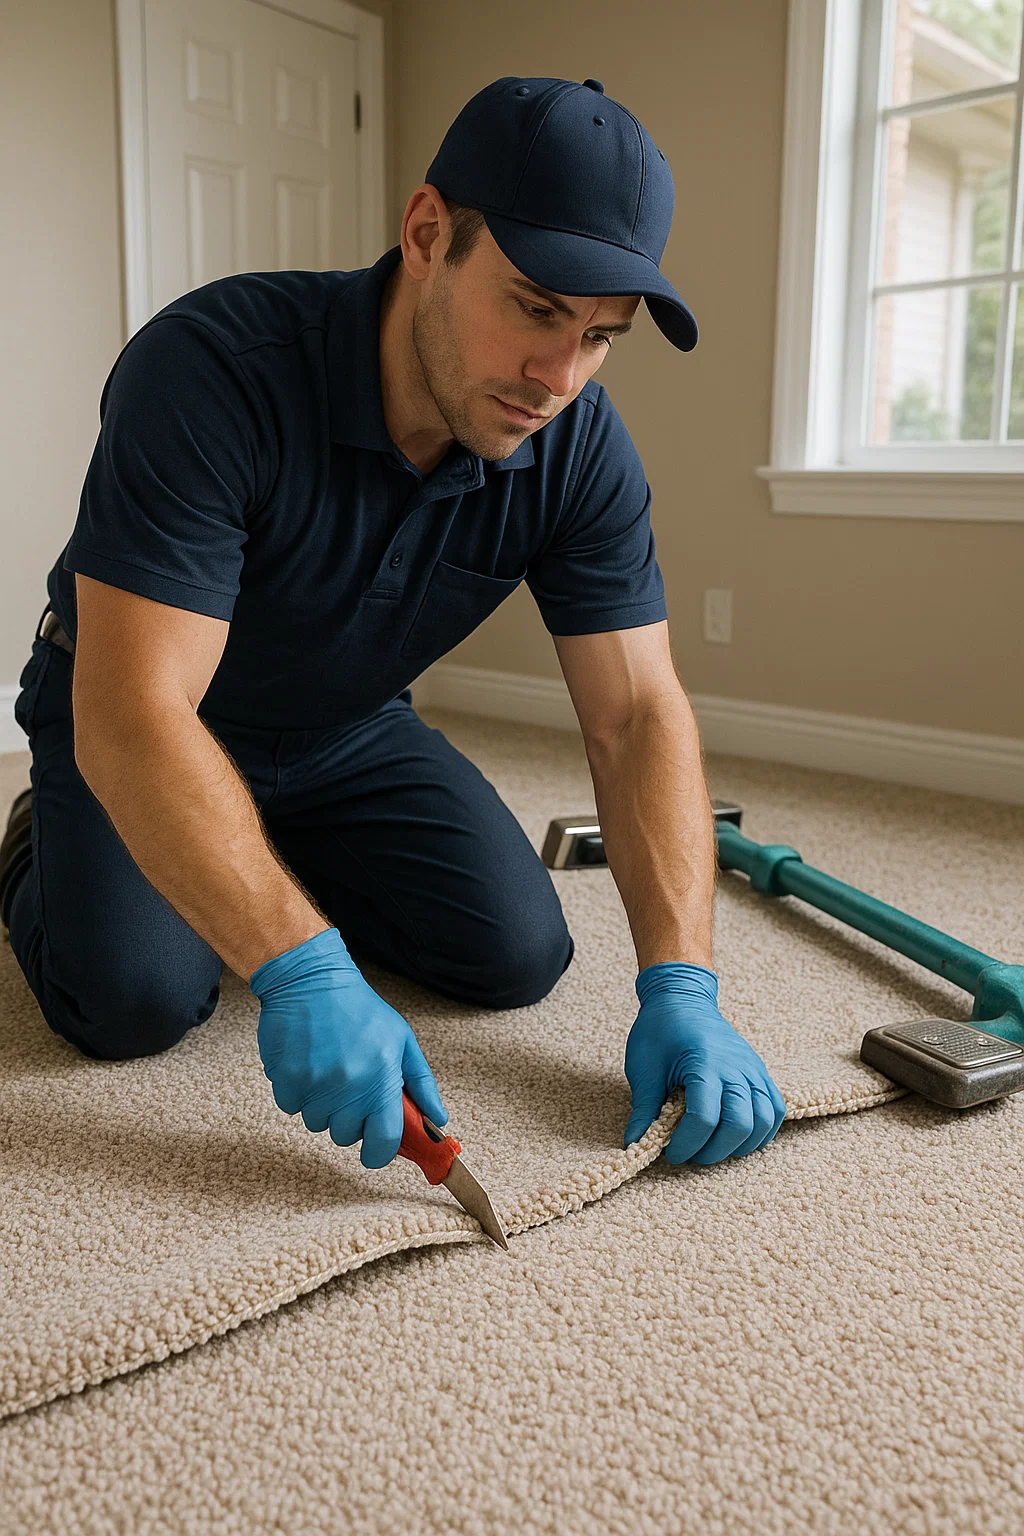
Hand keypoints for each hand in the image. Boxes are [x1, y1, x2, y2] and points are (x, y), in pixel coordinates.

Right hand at [250, 927, 447, 1168]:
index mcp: (382, 1080)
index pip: (384, 1142)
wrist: (311, 981)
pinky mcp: (286, 1081)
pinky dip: (297, 1092)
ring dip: (322, 1105)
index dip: (379, 1153)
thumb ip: (421, 1083)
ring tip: (327, 1069)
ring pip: (317, 1123)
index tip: (375, 1150)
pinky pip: (292, 1107)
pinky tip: (306, 1064)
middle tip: (350, 1088)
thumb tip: (438, 1119)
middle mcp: (349, 1089)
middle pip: (346, 1136)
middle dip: (349, 1119)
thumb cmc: (359, 1009)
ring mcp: (315, 1087)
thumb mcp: (401, 1040)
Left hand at [623, 961, 785, 1164]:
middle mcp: (736, 1067)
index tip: (670, 1153)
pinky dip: (762, 1131)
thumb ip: (644, 1109)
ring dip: (740, 1145)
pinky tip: (739, 1138)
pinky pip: (776, 1109)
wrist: (682, 998)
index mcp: (704, 1063)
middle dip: (713, 1151)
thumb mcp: (644, 1067)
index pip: (704, 1118)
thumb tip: (634, 1144)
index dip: (686, 1144)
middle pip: (739, 1125)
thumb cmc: (660, 1030)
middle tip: (690, 1154)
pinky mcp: (760, 1072)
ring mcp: (753, 1069)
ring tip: (713, 1147)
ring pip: (764, 1121)